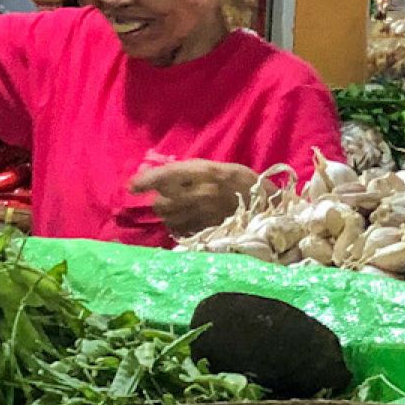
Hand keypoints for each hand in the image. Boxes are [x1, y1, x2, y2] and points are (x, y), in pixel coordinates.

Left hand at [129, 159, 262, 237]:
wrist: (273, 210)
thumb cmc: (245, 185)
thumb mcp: (220, 170)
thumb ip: (189, 172)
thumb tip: (151, 174)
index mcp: (207, 172)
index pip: (168, 175)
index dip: (147, 181)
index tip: (131, 187)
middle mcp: (203, 194)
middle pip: (164, 202)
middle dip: (161, 202)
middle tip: (167, 200)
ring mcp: (206, 216)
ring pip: (170, 220)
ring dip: (168, 216)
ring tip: (180, 212)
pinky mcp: (209, 233)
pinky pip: (182, 233)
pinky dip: (179, 229)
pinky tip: (187, 225)